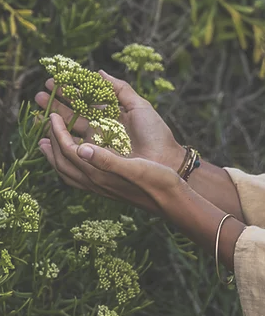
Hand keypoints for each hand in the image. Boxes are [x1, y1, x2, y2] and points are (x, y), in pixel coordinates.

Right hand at [34, 71, 185, 171]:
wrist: (164, 159)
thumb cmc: (155, 133)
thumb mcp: (139, 106)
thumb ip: (120, 89)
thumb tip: (99, 72)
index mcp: (111, 115)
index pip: (86, 100)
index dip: (70, 91)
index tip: (55, 79)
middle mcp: (101, 128)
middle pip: (74, 114)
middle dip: (57, 103)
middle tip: (40, 93)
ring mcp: (96, 143)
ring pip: (69, 130)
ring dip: (54, 120)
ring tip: (38, 110)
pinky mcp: (94, 158)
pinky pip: (72, 150)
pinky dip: (58, 142)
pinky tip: (45, 137)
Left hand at [41, 113, 181, 212]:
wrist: (171, 201)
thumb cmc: (157, 181)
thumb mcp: (134, 167)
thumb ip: (106, 160)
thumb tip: (80, 148)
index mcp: (99, 174)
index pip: (68, 151)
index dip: (57, 132)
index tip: (51, 114)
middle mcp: (95, 182)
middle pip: (62, 162)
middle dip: (50, 142)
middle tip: (43, 125)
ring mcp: (100, 187)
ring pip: (68, 171)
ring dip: (56, 155)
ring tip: (49, 143)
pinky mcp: (108, 187)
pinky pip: (78, 176)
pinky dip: (69, 165)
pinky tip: (77, 159)